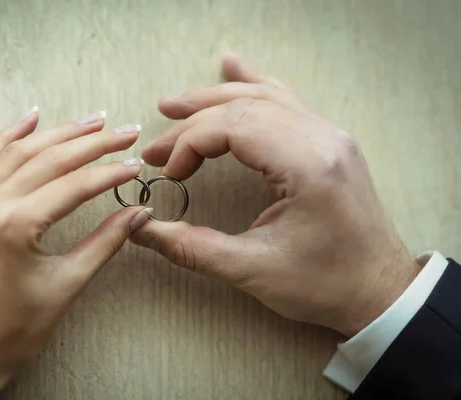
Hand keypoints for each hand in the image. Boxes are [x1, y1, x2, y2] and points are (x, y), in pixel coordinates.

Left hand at [0, 110, 149, 398]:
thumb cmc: (17, 327)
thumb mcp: (68, 283)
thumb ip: (105, 241)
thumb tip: (138, 214)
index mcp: (16, 225)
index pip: (75, 185)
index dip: (110, 172)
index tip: (135, 163)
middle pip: (49, 159)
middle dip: (92, 142)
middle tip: (124, 130)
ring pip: (17, 152)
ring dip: (56, 132)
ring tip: (90, 120)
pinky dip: (8, 137)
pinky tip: (29, 120)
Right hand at [130, 54, 421, 336]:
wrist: (379, 290)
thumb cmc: (326, 284)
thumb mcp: (254, 271)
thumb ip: (192, 248)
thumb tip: (141, 230)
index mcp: (309, 166)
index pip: (235, 126)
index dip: (191, 143)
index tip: (168, 172)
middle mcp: (323, 139)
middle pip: (244, 107)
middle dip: (193, 122)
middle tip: (155, 145)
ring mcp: (330, 136)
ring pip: (265, 97)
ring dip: (215, 98)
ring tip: (175, 104)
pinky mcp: (329, 143)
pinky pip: (286, 101)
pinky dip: (254, 87)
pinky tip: (234, 69)